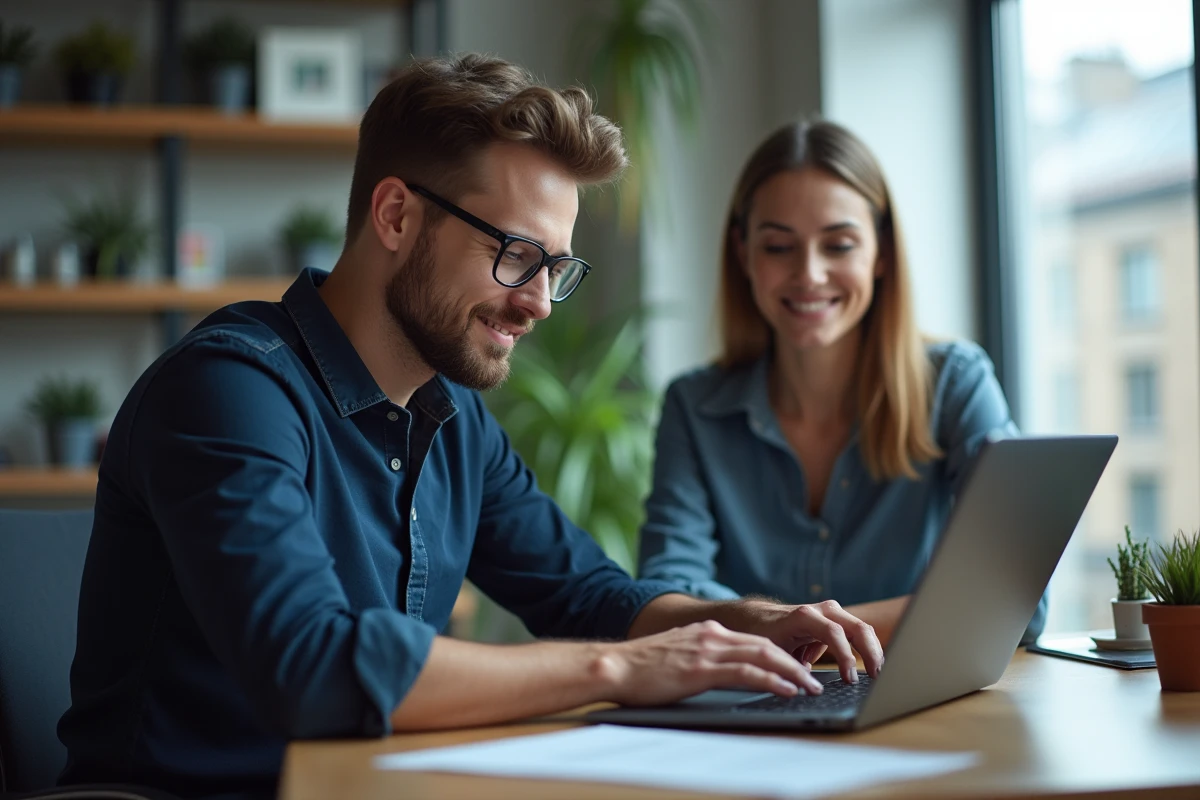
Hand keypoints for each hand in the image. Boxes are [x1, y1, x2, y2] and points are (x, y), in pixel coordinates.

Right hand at [600, 620, 823, 706]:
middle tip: (814, 680)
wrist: (614, 665)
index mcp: (707, 631)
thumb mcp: (677, 653)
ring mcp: (708, 650)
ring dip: (791, 672)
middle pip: (766, 644)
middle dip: (794, 662)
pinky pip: (746, 673)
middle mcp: (712, 635)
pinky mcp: (702, 669)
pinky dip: (771, 680)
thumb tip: (716, 668)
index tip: (798, 669)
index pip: (754, 640)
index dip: (781, 654)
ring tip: (810, 687)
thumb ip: (699, 655)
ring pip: (763, 655)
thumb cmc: (640, 666)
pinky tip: (786, 689)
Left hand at [739, 599, 884, 683]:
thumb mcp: (776, 654)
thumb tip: (811, 688)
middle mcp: (822, 610)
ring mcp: (832, 612)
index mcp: (804, 616)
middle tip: (876, 677)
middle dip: (870, 652)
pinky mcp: (837, 619)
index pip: (833, 633)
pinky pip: (858, 632)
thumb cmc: (767, 636)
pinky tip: (872, 666)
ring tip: (877, 675)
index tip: (850, 679)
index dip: (845, 656)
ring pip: (862, 628)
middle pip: (857, 627)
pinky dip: (867, 648)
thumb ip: (792, 669)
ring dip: (873, 651)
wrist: (760, 617)